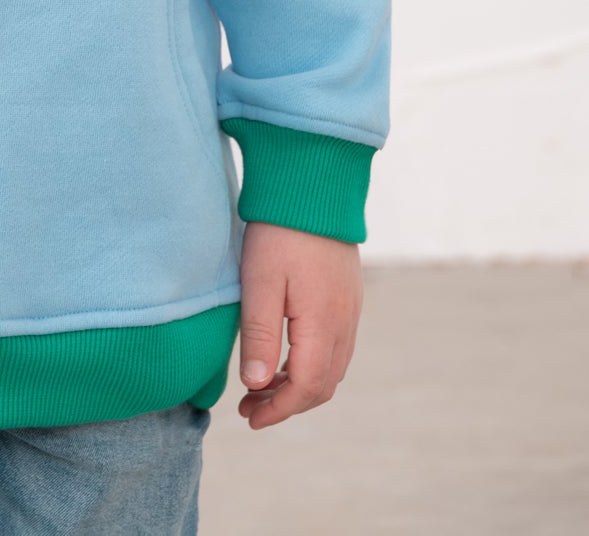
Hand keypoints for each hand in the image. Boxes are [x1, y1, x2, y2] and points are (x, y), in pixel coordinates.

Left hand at [235, 221, 362, 429]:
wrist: (313, 184)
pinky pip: (337, 346)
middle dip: (288, 404)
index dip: (278, 410)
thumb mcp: (260, 283)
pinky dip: (312, 363)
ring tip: (263, 386)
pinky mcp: (348, 294)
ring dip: (300, 386)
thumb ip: (260, 336)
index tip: (249, 418)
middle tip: (250, 408)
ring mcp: (351, 308)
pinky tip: (286, 354)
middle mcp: (345, 322)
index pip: (306, 388)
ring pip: (333, 367)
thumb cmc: (280, 231)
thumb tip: (256, 386)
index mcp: (324, 324)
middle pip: (323, 385)